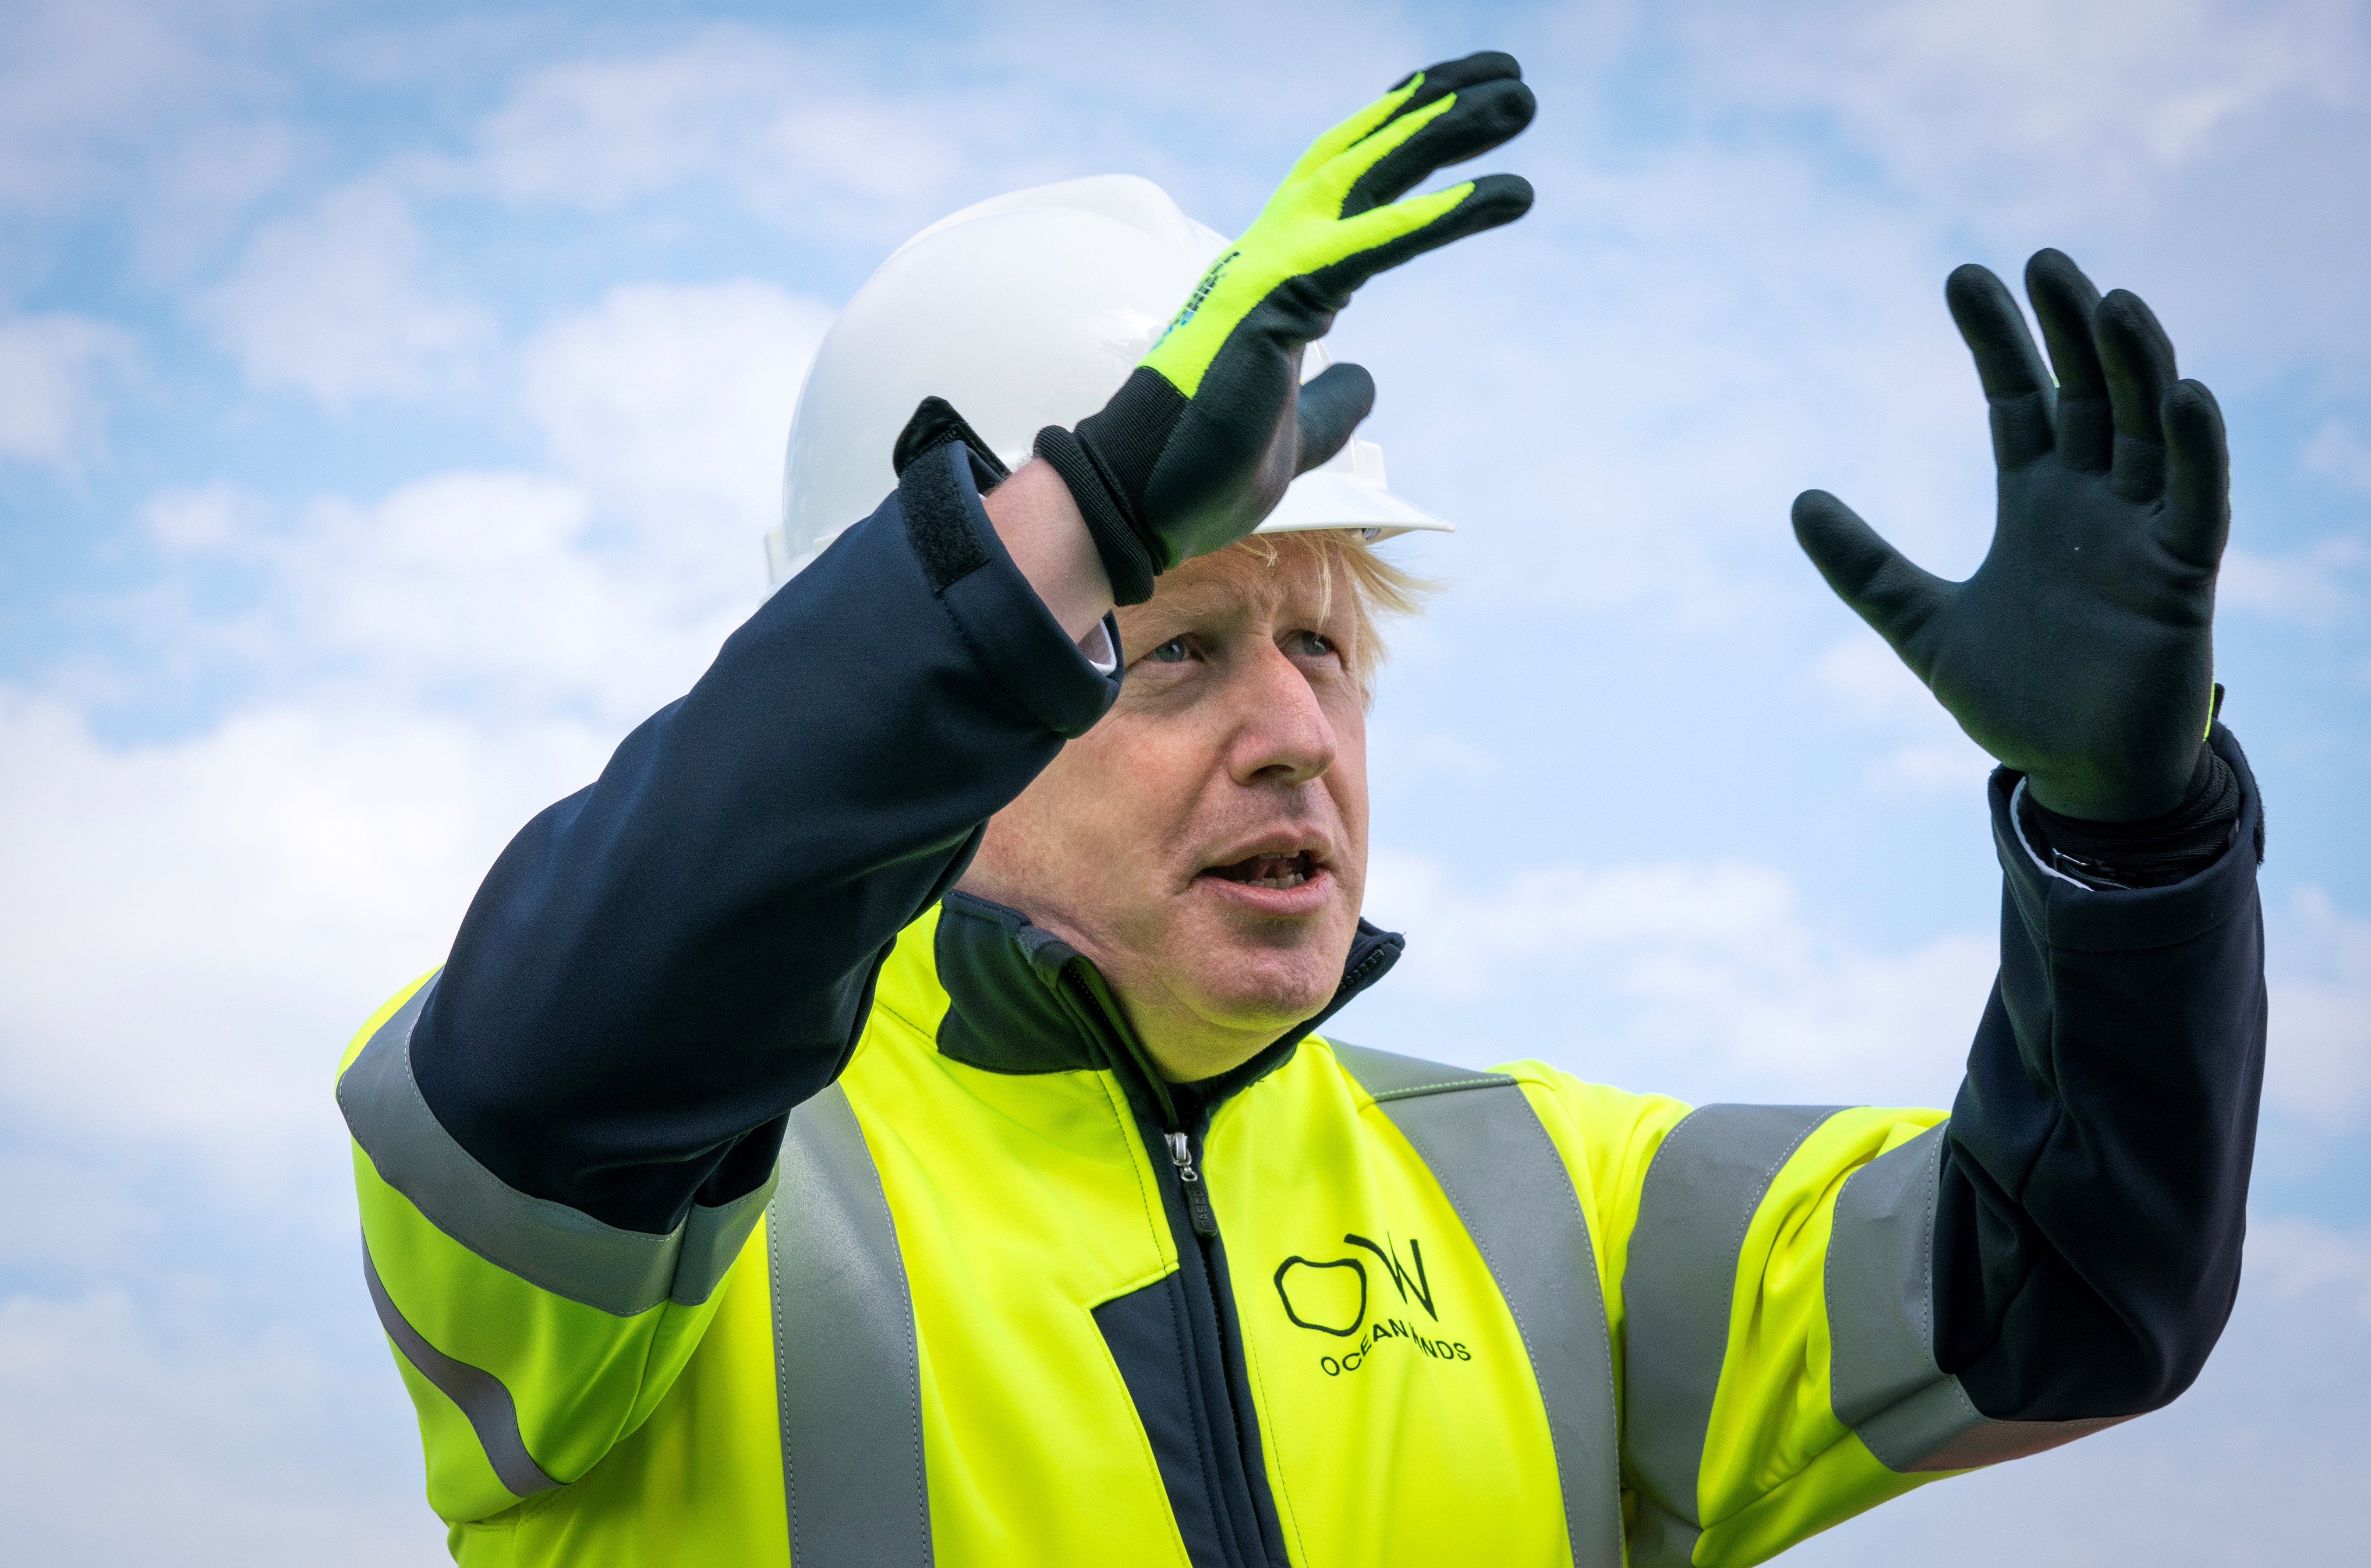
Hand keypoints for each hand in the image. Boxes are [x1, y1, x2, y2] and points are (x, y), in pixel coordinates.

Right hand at [1034, 52, 1535, 602]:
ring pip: (1370, 173)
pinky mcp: (1280, 299)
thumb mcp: (1298, 430)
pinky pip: (1376, 243)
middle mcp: (1268, 253)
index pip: (1342, 183)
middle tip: (1509, 77)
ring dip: (1448, 129)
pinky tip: (1505, 193)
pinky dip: (1442, 213)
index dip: (1397, 137)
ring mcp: (1270, 268)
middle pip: (1361, 154)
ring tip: (1519, 99)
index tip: (1455, 106)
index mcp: (1272, 277)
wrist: (1144, 499)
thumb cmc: (1205, 465)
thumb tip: (1366, 380)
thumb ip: (1333, 396)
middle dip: (1434, 108)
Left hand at [1793, 249, 2229, 820]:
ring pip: (2147, 426)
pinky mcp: (2182, 576)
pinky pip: (2198, 498)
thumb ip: (1866, 567)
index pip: (2019, 398)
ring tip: (2109, 301)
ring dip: (2136, 363)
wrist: (2074, 776)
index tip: (1962, 276)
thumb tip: (1799, 501)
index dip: (1997, 340)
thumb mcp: (1920, 626)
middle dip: (2067, 328)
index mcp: (2036, 502)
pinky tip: (2185, 394)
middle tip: (2040, 262)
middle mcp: (2093, 502)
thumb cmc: (2015, 699)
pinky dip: (2196, 447)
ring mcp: (2142, 533)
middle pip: (2087, 391)